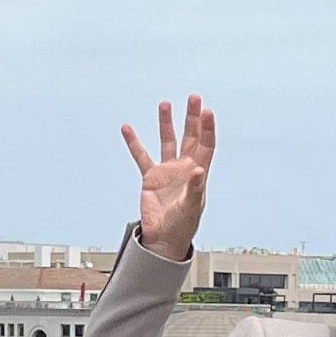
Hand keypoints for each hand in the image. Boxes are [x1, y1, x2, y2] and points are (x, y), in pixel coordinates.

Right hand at [119, 95, 213, 261]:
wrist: (164, 239)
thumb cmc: (182, 226)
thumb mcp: (191, 208)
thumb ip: (195, 189)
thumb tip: (199, 171)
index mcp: (199, 174)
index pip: (205, 145)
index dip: (207, 129)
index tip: (207, 112)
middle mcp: (184, 168)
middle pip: (190, 137)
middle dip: (192, 117)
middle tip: (194, 98)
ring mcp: (167, 171)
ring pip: (167, 141)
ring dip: (166, 123)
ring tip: (165, 104)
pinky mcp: (150, 177)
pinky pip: (141, 156)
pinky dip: (134, 143)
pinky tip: (128, 129)